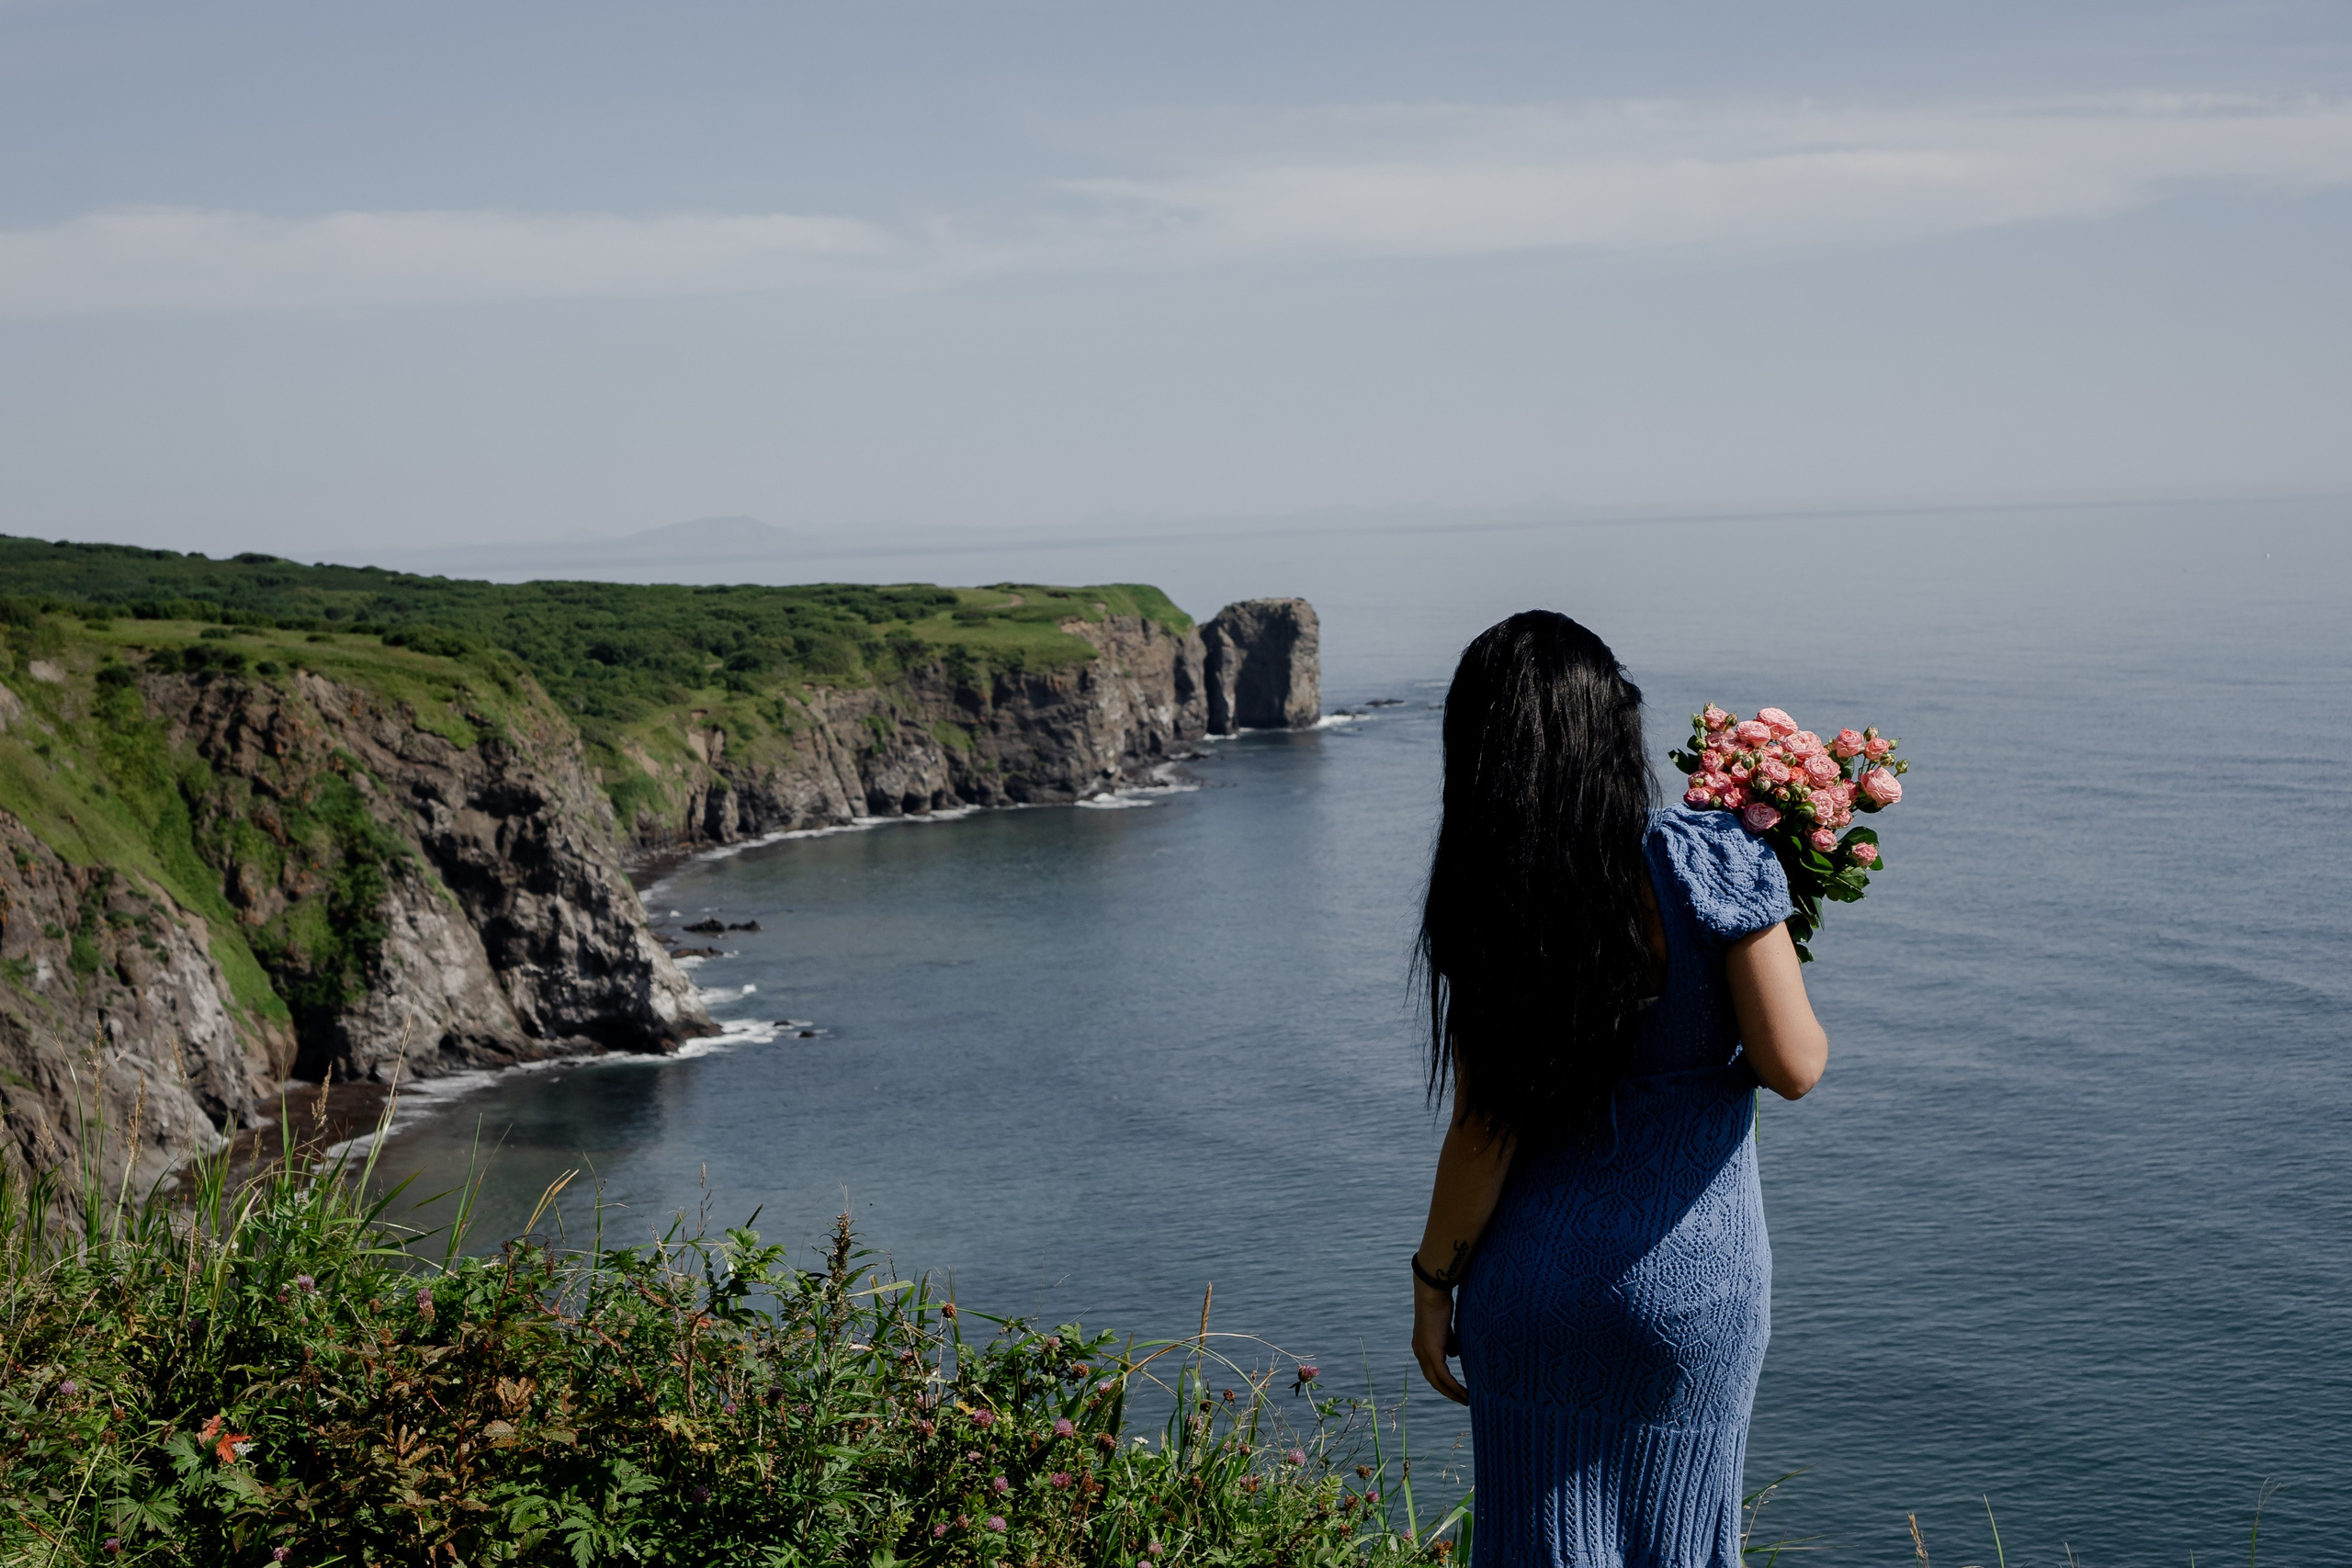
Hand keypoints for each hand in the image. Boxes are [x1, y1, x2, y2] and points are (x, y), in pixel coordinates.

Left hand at [1412, 1279, 1467, 1404]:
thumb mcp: (1445, 1328)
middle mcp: (1420, 1353)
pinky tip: (1464, 1392)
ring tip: (1466, 1400)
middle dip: (1449, 1393)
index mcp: (1422, 1348)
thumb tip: (1455, 1355)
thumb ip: (1449, 1343)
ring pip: (1438, 1382)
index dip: (1444, 1383)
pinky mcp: (1432, 1352)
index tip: (1457, 1391)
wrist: (1433, 1294)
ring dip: (1452, 1393)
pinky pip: (1443, 1376)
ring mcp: (1424, 1354)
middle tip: (1464, 1401)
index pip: (1432, 1372)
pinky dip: (1453, 1386)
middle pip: (1434, 1381)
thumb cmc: (1441, 1306)